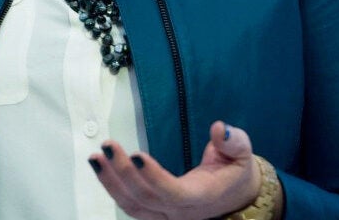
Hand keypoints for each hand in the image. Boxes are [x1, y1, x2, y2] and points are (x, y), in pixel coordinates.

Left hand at [91, 120, 261, 219]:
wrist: (235, 195)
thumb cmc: (235, 171)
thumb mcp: (243, 153)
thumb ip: (234, 141)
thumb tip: (219, 128)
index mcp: (202, 198)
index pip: (173, 193)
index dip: (153, 177)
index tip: (136, 154)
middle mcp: (181, 212)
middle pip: (146, 199)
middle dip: (123, 173)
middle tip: (107, 145)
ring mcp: (166, 215)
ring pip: (132, 207)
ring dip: (110, 182)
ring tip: (95, 157)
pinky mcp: (155, 212)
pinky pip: (130, 205)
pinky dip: (112, 187)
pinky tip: (100, 166)